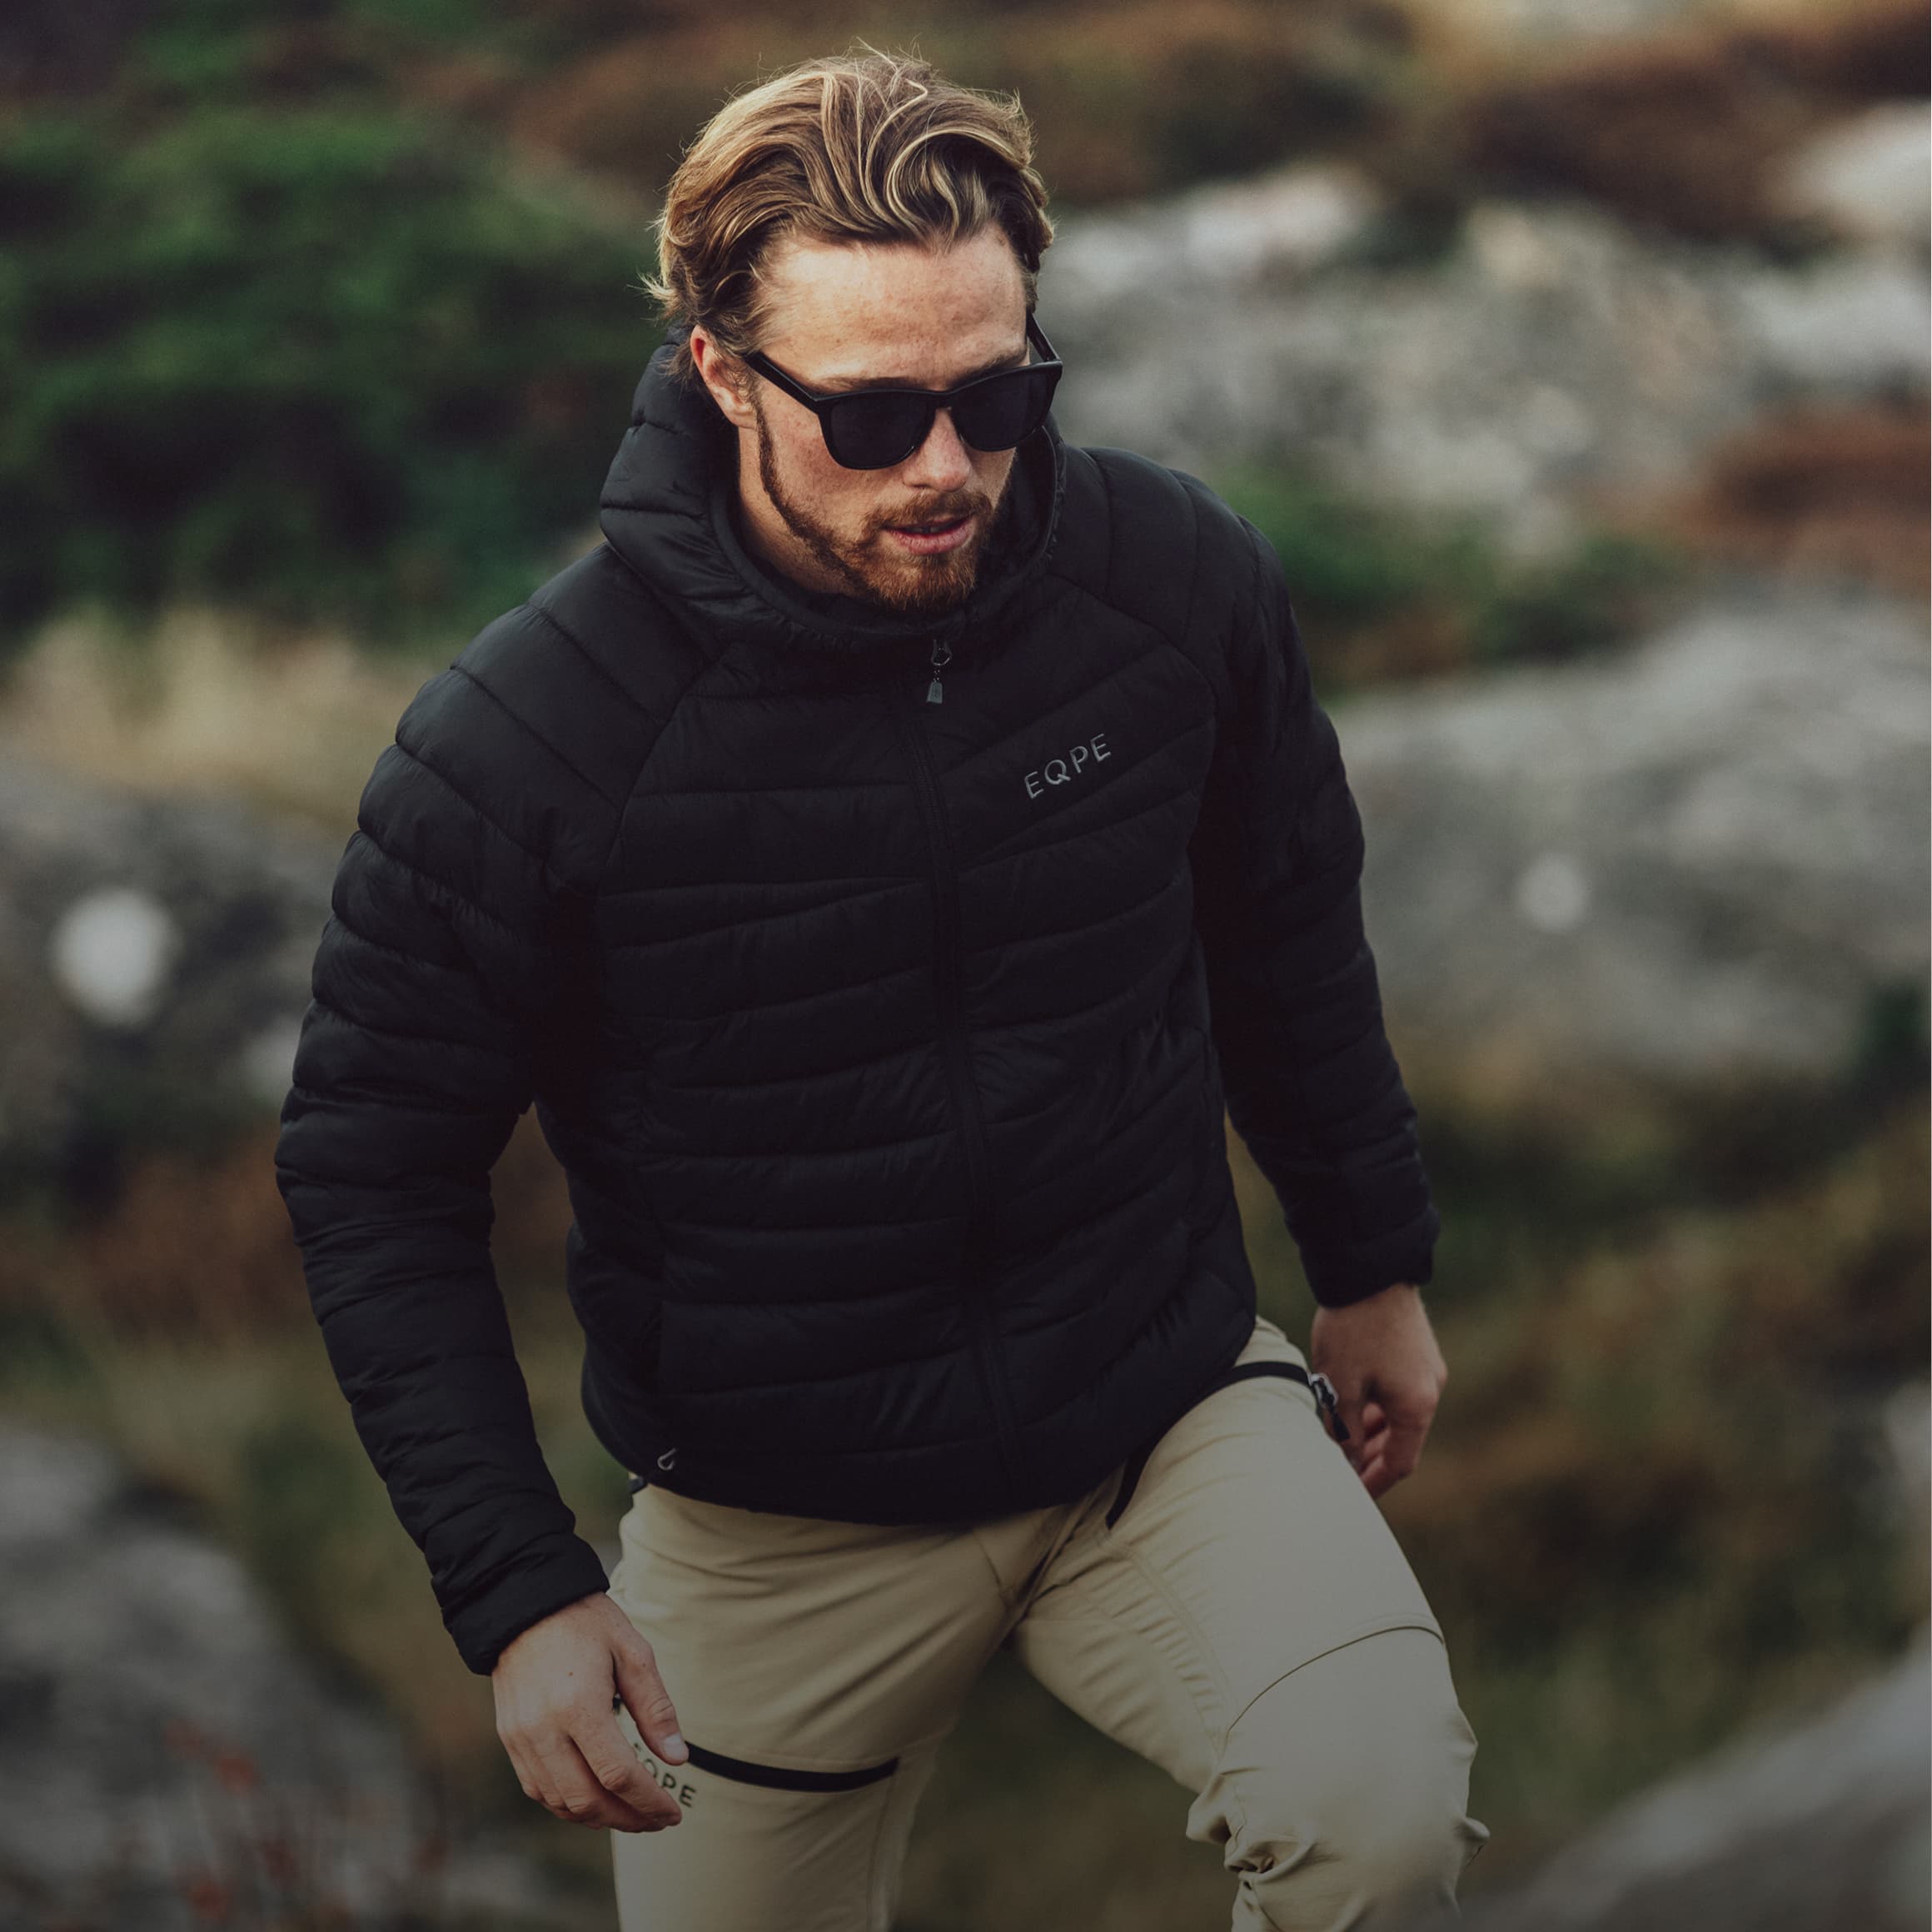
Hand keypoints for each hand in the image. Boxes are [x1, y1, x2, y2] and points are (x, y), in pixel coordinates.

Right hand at [491, 1591, 688, 1832]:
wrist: (524, 1604)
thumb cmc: (585, 1623)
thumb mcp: (633, 1653)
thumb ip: (655, 1708)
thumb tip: (677, 1759)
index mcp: (579, 1705)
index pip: (618, 1774)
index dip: (649, 1802)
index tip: (673, 1813)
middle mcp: (544, 1730)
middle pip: (588, 1801)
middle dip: (628, 1819)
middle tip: (658, 1819)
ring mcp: (521, 1739)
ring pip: (561, 1804)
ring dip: (600, 1819)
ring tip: (632, 1813)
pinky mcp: (510, 1740)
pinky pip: (539, 1791)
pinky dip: (569, 1805)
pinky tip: (596, 1800)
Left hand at [1308, 1283, 1446, 1500]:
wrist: (1369, 1268)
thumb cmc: (1352, 1328)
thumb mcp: (1339, 1385)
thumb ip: (1344, 1430)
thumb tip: (1346, 1464)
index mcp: (1417, 1405)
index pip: (1400, 1463)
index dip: (1373, 1483)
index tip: (1350, 1495)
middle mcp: (1431, 1389)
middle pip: (1402, 1440)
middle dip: (1371, 1458)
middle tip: (1340, 1471)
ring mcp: (1427, 1367)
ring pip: (1399, 1414)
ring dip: (1372, 1430)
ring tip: (1339, 1438)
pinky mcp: (1417, 1350)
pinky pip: (1399, 1391)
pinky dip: (1377, 1405)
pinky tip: (1350, 1404)